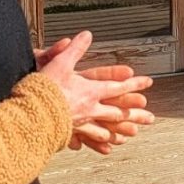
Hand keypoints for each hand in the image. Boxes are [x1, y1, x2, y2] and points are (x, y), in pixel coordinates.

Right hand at [36, 34, 154, 150]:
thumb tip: (86, 35)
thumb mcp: (61, 63)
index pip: (118, 86)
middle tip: (150, 118)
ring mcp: (82, 123)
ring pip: (106, 128)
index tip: (148, 83)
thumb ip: (75, 49)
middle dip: (135, 114)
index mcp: (91, 91)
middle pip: (118, 112)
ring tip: (130, 135)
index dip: (134, 84)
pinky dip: (100, 144)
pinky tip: (107, 149)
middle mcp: (90, 108)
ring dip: (119, 131)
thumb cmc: (46, 89)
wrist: (32, 113)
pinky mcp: (71, 133)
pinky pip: (90, 140)